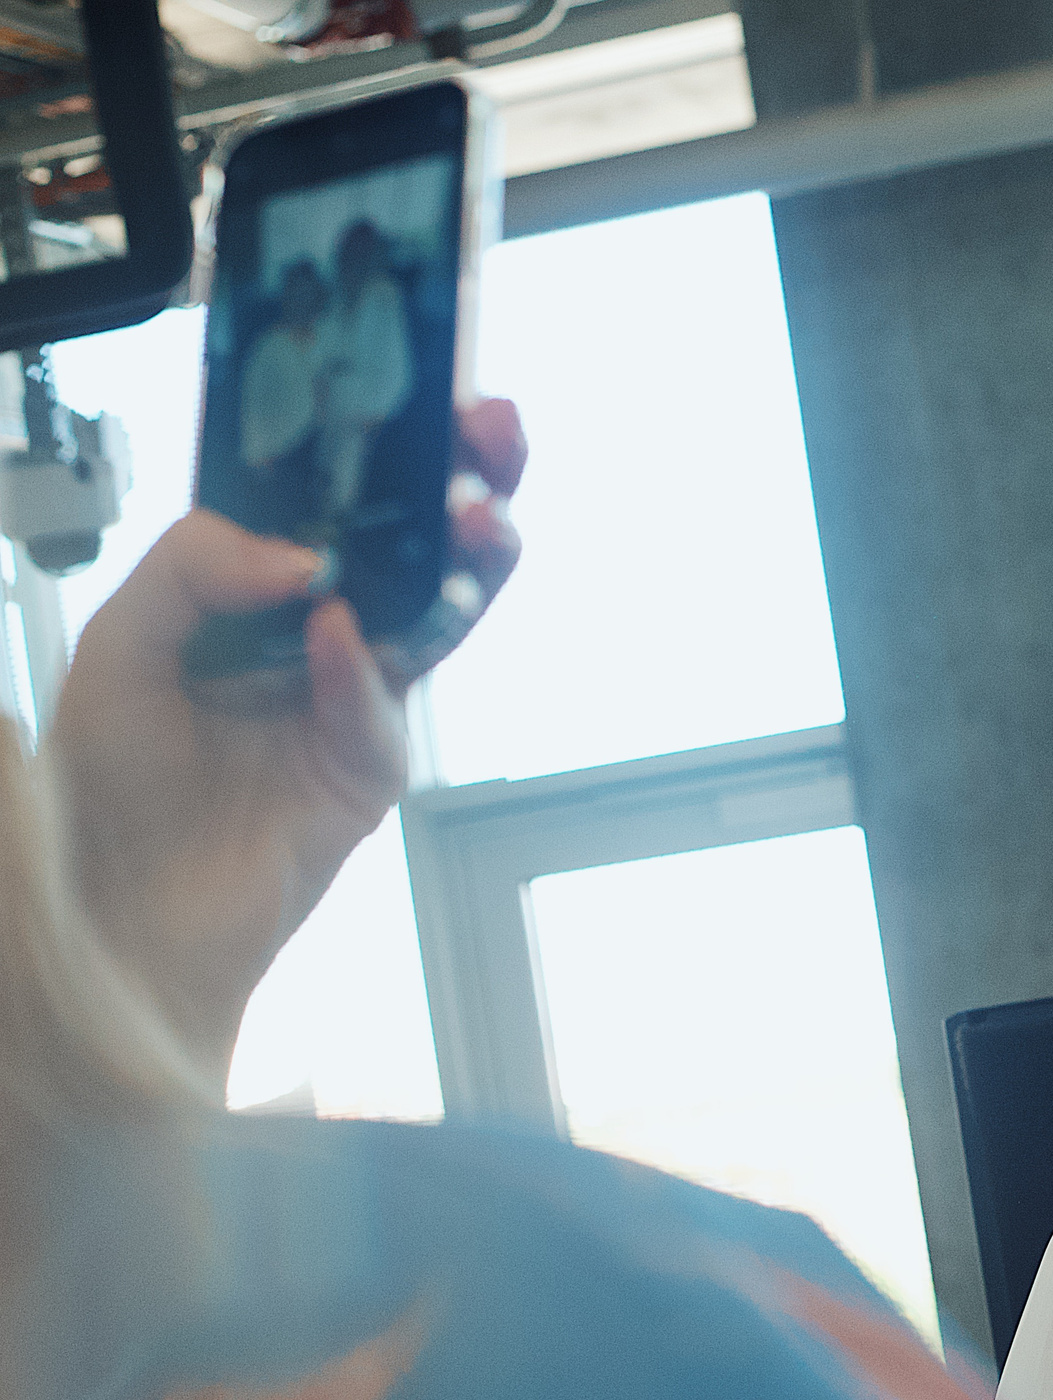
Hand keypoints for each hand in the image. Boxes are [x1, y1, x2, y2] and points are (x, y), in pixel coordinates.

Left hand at [49, 399, 525, 1077]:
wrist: (116, 909)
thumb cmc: (110, 783)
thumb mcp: (120, 642)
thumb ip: (196, 569)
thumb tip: (301, 556)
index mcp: (258, 589)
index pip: (339, 498)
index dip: (385, 443)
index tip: (425, 387)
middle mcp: (320, 633)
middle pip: (415, 543)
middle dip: (467, 479)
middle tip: (492, 429)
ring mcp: (355, 699)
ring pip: (436, 616)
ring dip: (465, 561)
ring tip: (475, 516)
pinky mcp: (367, 769)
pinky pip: (380, 709)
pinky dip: (359, 671)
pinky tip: (337, 639)